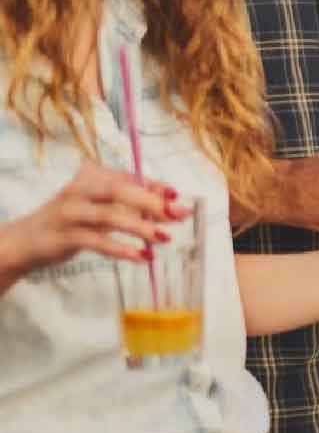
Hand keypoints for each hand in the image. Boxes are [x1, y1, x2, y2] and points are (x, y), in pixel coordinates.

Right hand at [0, 164, 188, 274]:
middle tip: (178, 214)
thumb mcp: (101, 206)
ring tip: (164, 237)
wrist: (26, 241)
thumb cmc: (72, 221)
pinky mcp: (64, 236)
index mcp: (90, 176)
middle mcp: (79, 189)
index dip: (155, 186)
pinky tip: (143, 256)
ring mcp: (69, 212)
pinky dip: (122, 249)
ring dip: (140, 227)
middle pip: (119, 191)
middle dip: (152, 202)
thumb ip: (132, 202)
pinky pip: (97, 241)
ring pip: (109, 216)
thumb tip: (171, 203)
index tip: (178, 196)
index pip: (128, 177)